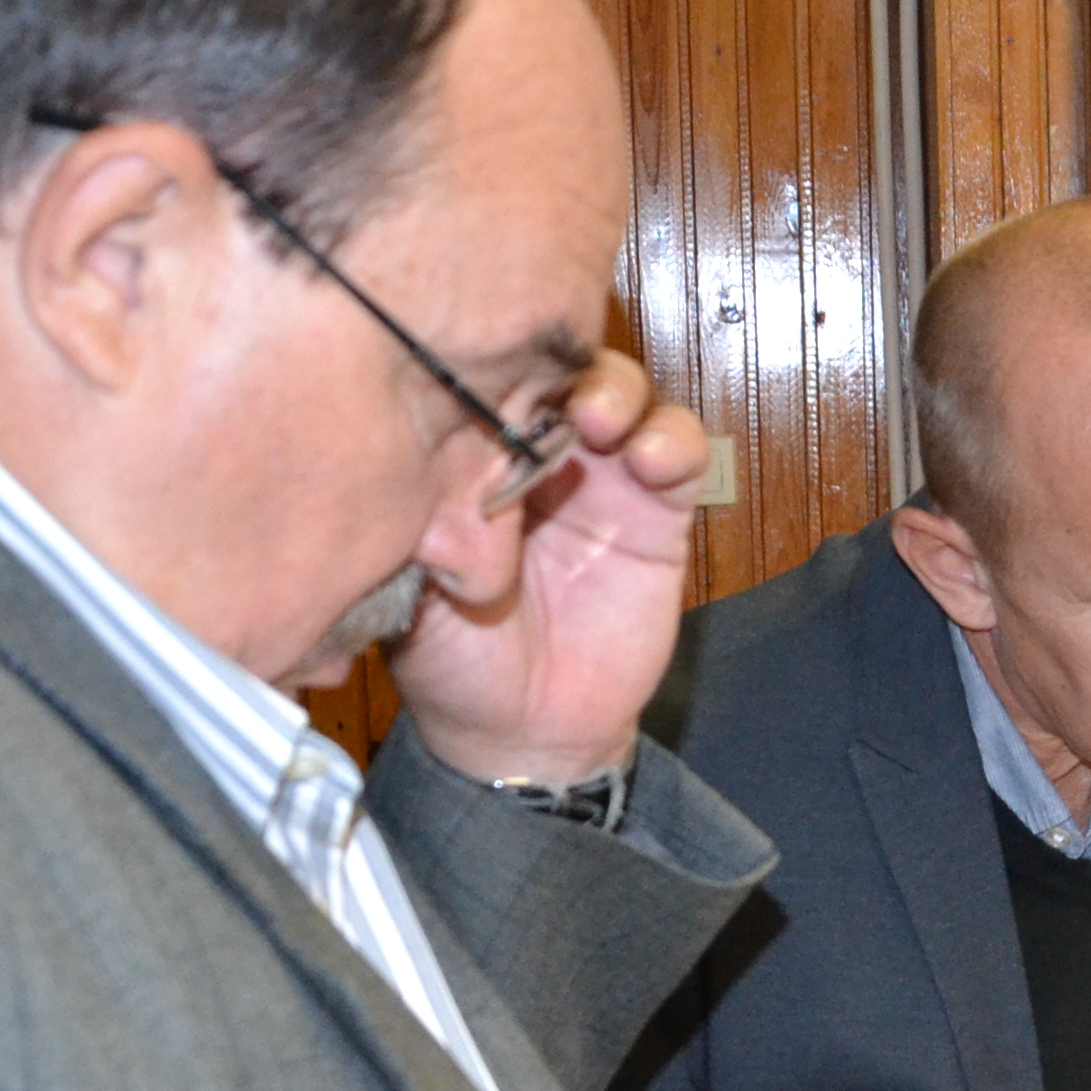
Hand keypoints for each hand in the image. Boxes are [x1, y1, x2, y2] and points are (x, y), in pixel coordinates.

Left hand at [395, 346, 714, 788]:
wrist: (519, 732)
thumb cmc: (452, 660)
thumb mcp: (409, 580)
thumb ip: (422, 516)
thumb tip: (435, 451)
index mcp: (469, 460)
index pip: (487, 378)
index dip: (492, 362)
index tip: (483, 372)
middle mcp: (537, 457)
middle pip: (559, 365)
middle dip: (559, 359)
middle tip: (551, 389)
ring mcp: (600, 480)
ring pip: (623, 393)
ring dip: (619, 391)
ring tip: (603, 423)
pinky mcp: (658, 514)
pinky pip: (681, 454)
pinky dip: (675, 442)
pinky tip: (651, 462)